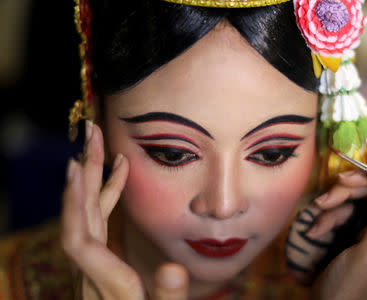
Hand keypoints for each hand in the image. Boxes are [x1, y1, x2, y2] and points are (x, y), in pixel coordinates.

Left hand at [61, 121, 188, 299]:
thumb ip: (166, 297)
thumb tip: (172, 267)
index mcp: (107, 286)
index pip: (79, 241)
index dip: (75, 204)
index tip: (77, 167)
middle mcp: (92, 273)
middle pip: (80, 218)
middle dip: (86, 174)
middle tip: (90, 136)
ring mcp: (93, 267)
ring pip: (88, 217)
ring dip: (95, 180)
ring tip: (103, 148)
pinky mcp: (101, 262)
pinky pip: (99, 224)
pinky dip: (109, 198)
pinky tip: (120, 177)